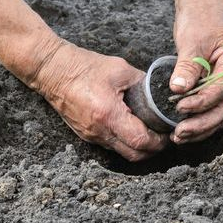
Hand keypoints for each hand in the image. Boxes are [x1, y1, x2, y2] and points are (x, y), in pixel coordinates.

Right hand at [31, 41, 168, 160]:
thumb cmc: (85, 67)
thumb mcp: (120, 69)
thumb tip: (159, 91)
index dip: (158, 141)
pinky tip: (132, 126)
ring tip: (151, 131)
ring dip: (138, 147)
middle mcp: (99, 131)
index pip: (140, 141)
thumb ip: (142, 82)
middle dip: (152, 150)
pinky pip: (110, 145)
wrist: (53, 71)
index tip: (169, 133)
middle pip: (133, 155)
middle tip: (164, 136)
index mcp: (108, 114)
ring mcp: (91, 135)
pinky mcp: (85, 134)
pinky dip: (124, 141)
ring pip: (121, 152)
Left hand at [168, 0, 222, 144]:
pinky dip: (198, 119)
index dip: (202, 102)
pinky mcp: (214, 85)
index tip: (180, 108)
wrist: (202, 4)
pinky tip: (182, 128)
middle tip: (179, 133)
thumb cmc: (201, 17)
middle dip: (202, 124)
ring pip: (218, 113)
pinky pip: (210, 107)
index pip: (222, 89)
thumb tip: (178, 89)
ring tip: (178, 136)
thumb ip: (187, 66)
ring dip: (200, 127)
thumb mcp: (193, 40)